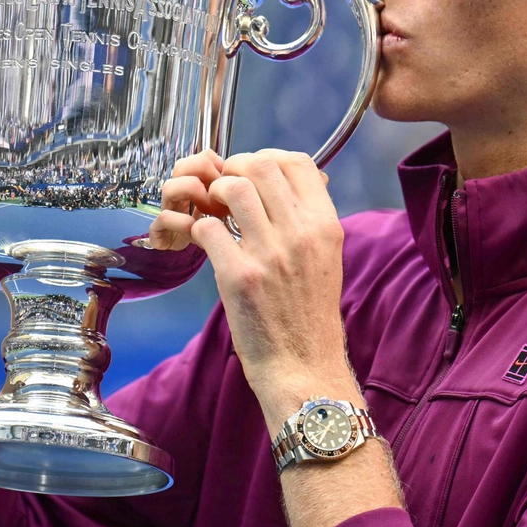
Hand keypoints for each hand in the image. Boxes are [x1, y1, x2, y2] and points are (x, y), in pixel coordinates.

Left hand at [151, 150, 351, 409]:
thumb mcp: (326, 259)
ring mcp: (269, 254)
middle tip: (226, 193)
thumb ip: (310, 221)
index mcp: (326, 226)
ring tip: (215, 215)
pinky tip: (206, 244)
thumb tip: (290, 184)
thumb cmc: (310, 316)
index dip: (267, 159)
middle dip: (235, 171)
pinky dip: (199, 230)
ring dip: (215, 196)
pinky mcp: (238, 276)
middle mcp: (301, 234)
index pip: (297, 162)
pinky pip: (207, 228)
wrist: (304, 368)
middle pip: (260, 167)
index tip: (254, 175)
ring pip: (231, 189)